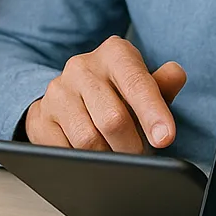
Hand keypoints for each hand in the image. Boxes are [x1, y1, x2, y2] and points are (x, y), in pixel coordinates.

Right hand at [24, 36, 186, 152]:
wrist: (72, 97)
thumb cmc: (118, 94)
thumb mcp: (144, 87)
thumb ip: (163, 85)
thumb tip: (176, 74)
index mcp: (114, 54)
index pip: (136, 83)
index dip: (152, 113)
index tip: (165, 138)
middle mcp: (81, 67)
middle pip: (112, 118)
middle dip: (131, 146)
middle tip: (140, 156)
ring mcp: (57, 91)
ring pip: (87, 140)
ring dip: (107, 157)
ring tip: (116, 156)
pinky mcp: (40, 117)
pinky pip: (63, 151)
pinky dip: (82, 162)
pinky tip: (90, 156)